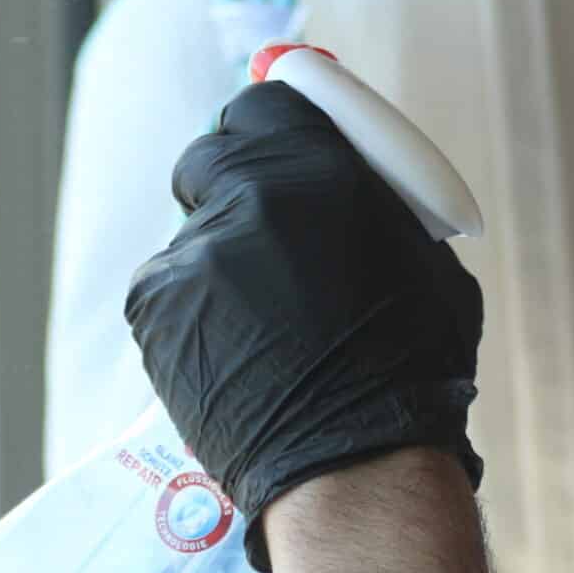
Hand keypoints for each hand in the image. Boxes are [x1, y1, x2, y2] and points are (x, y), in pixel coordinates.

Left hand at [124, 81, 484, 572]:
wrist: (357, 467)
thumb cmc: (413, 368)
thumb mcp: (419, 257)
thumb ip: (366, 202)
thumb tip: (341, 175)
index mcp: (320, 171)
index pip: (265, 105)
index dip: (273, 129)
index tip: (280, 149)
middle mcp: (246, 198)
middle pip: (213, 157)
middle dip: (234, 185)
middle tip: (265, 228)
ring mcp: (192, 256)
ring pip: (193, 238)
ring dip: (220, 264)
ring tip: (267, 330)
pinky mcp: (154, 310)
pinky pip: (169, 292)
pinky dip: (195, 316)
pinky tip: (237, 357)